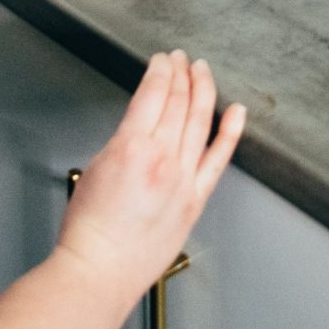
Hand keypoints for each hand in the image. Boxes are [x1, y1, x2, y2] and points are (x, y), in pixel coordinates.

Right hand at [55, 52, 243, 308]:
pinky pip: (219, 159)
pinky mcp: (195, 200)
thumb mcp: (96, 167)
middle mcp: (162, 159)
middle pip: (179, 101)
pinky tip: (237, 112)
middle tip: (182, 59)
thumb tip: (140, 130)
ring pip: (200, 121)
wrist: (101, 270)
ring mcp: (183, 179)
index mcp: (131, 147)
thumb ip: (123, 143)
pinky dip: (230, 132)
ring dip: (203, 90)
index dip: (160, 70)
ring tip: (203, 71)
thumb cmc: (90, 230)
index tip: (162, 60)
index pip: (153, 93)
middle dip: (182, 73)